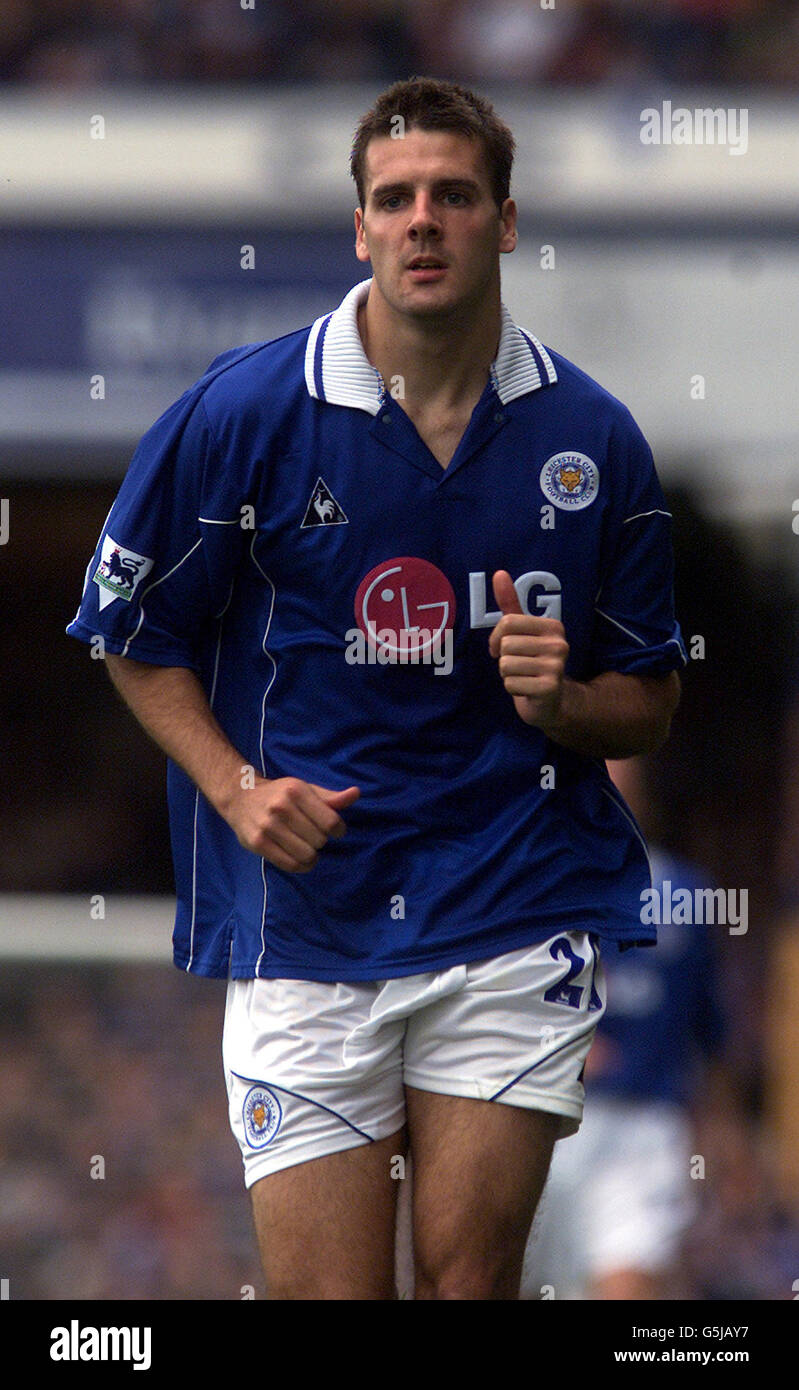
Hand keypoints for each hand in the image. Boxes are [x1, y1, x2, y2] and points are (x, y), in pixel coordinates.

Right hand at [226, 776, 359, 872]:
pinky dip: (302, 866)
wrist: (240, 797)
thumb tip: (356, 794)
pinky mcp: (258, 843)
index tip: (333, 829)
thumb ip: (330, 797)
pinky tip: (300, 859)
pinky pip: (290, 865)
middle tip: (313, 835)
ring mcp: (267, 826)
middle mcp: (281, 807)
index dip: (338, 830)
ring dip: (312, 855)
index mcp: (296, 790)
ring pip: (306, 855)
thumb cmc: (280, 794)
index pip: (331, 822)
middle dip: (321, 840)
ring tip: (307, 847)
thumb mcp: (305, 789)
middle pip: (320, 840)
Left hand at [488, 570, 568, 728]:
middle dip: (504, 659)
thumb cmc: (532, 661)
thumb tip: (499, 573)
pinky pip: (511, 684)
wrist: (552, 701)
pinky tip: (526, 689)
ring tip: (524, 676)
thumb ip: (510, 603)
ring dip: (508, 675)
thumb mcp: (522, 630)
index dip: (497, 638)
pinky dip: (513, 689)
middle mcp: (559, 644)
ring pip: (506, 665)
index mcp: (553, 626)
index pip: (507, 623)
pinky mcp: (549, 688)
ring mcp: (556, 667)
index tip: (503, 648)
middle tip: (520, 666)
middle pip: (506, 645)